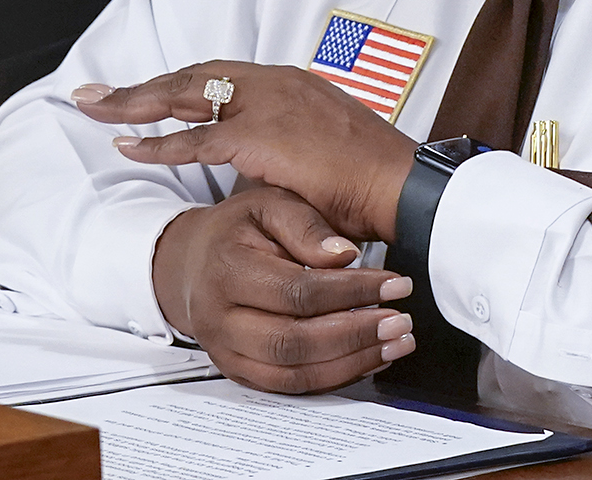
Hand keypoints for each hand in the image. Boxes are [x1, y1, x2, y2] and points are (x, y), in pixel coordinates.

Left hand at [76, 62, 416, 241]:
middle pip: (191, 76)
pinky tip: (127, 147)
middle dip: (139, 86)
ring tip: (93, 108)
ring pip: (183, 96)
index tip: (144, 93)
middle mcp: (274, 82)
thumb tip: (259, 169)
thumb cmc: (370, 182)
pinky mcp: (258, 135)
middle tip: (94, 94)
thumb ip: (285, 150)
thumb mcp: (322, 152)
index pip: (220, 76)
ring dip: (133, 103)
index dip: (177, 85)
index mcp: (290, 83)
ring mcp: (265, 104)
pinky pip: (193, 139)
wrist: (401, 187)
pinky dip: (156, 144)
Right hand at [153, 183, 415, 393]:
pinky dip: (332, 378)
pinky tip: (366, 360)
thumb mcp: (269, 204)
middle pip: (293, 341)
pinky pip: (288, 387)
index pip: (297, 291)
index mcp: (226, 268)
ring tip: (394, 344)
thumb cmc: (237, 229)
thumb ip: (306, 226)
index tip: (395, 285)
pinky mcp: (237, 372)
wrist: (190, 262)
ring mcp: (225, 351)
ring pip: (292, 373)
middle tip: (401, 322)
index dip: (351, 292)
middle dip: (356, 335)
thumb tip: (345, 256)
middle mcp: (219, 317)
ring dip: (351, 363)